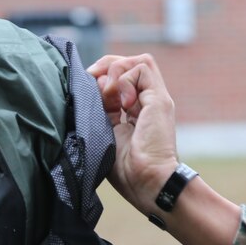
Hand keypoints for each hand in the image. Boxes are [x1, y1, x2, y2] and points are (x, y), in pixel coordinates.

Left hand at [87, 54, 179, 214]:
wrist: (147, 183)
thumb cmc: (126, 170)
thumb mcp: (104, 133)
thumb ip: (99, 109)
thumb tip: (90, 84)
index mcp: (133, 113)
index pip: (117, 80)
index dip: (99, 78)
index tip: (85, 90)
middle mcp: (146, 103)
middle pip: (128, 65)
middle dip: (105, 67)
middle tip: (92, 82)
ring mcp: (155, 100)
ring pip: (138, 61)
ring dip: (116, 70)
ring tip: (108, 94)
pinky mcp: (159, 99)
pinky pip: (142, 67)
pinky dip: (125, 78)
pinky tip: (120, 101)